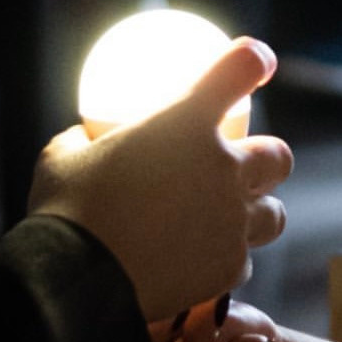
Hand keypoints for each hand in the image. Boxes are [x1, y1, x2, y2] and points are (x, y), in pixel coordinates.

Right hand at [28, 38, 292, 321]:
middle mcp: (224, 167)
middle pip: (277, 154)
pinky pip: (243, 260)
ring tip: (227, 222)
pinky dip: (226, 260)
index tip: (257, 64)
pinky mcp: (230, 267)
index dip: (253, 61)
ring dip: (256, 213)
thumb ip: (85, 139)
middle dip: (266, 159)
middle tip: (238, 168)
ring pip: (273, 213)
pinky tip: (201, 263)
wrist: (75, 280)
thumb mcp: (65, 156)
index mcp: (188, 122)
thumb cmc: (64, 210)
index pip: (239, 69)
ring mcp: (233, 220)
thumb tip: (85, 138)